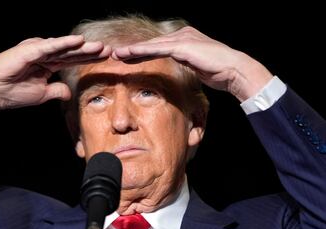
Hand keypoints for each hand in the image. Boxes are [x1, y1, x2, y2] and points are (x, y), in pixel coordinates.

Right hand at [0, 35, 110, 112]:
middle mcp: (43, 54)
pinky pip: (50, 47)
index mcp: (47, 65)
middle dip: (90, 51)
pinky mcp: (29, 50)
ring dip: (82, 47)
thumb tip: (69, 93)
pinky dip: (64, 44)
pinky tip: (79, 41)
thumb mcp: (42, 94)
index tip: (105, 58)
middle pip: (72, 52)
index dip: (88, 59)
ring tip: (100, 46)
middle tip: (109, 50)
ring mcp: (36, 50)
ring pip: (64, 48)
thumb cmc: (12, 93)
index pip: (72, 60)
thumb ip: (57, 91)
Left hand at [112, 26, 272, 100]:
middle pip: (152, 44)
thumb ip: (186, 62)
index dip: (141, 53)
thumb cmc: (218, 71)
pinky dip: (143, 51)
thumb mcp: (197, 66)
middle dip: (133, 51)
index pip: (158, 47)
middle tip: (115, 55)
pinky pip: (158, 49)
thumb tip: (179, 66)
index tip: (126, 59)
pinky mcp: (183, 46)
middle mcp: (182, 36)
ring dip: (133, 50)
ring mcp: (182, 39)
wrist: (234, 70)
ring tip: (116, 54)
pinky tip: (129, 54)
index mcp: (185, 40)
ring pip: (152, 45)